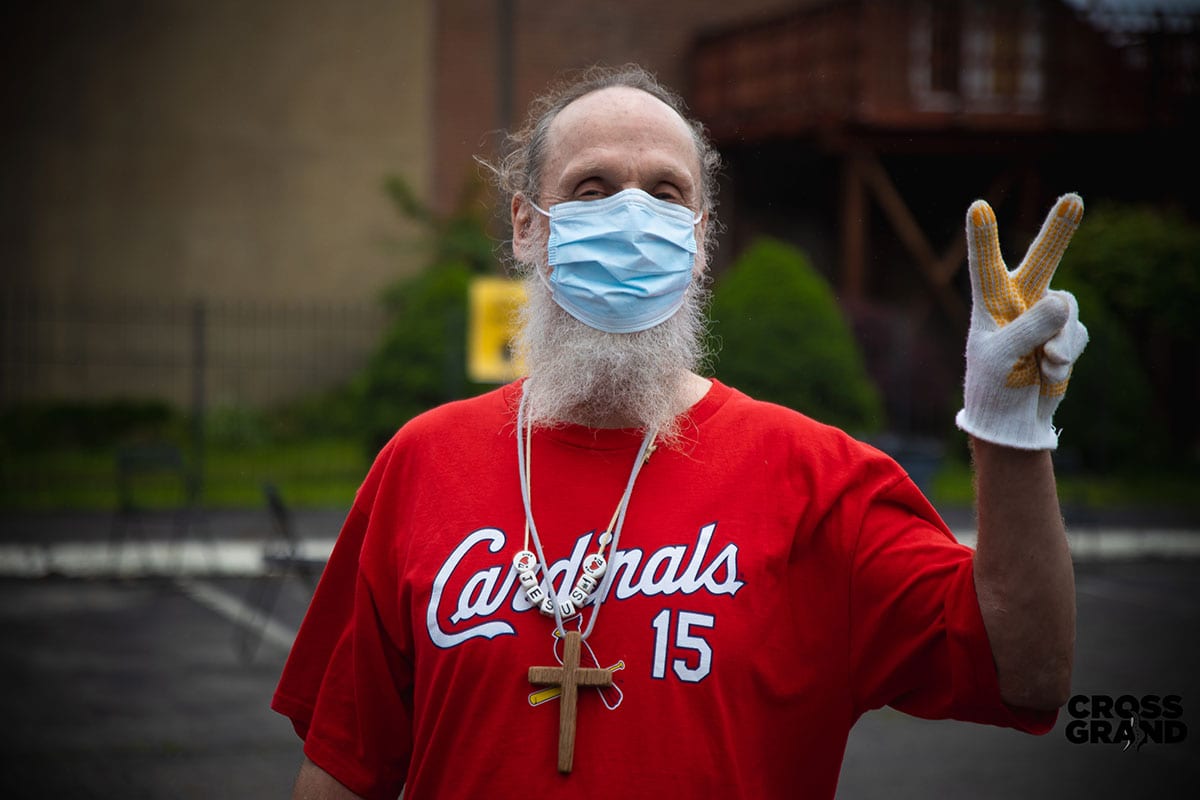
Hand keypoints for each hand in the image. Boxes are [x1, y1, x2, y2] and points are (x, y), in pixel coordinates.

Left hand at [955, 194, 1088, 449]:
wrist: (1014, 418)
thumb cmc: (994, 386)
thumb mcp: (1002, 359)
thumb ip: (1029, 328)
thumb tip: (1061, 300)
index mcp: (990, 304)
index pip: (985, 265)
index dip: (983, 237)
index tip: (977, 206)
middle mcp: (1019, 302)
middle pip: (1042, 261)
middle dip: (1059, 230)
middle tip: (1075, 198)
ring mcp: (1046, 316)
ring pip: (1067, 310)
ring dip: (1059, 341)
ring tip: (1043, 364)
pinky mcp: (1067, 333)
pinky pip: (1077, 334)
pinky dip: (1066, 355)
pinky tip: (1048, 372)